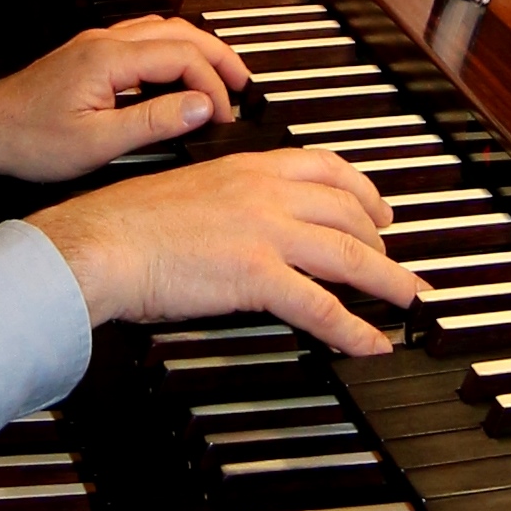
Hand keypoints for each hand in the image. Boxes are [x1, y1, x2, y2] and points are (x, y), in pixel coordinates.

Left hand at [0, 17, 248, 184]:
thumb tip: (200, 107)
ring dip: (196, 51)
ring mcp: (96, 44)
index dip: (211, 85)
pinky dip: (172, 52)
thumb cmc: (27, 139)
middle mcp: (104, 42)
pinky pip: (143, 40)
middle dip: (217, 57)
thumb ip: (154, 122)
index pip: (181, 57)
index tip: (223, 115)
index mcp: (109, 59)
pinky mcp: (89, 54)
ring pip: (162, 31)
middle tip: (243, 84)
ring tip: (220, 77)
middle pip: (179, 33)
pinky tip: (178, 73)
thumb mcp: (97, 143)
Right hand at [28, 146, 421, 354]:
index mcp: (248, 167)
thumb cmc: (127, 223)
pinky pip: (321, 305)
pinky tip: (370, 343)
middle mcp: (266, 192)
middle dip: (382, 240)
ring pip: (350, 255)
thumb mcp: (188, 189)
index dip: (364, 190)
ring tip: (408, 301)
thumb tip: (243, 219)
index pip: (326, 167)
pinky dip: (353, 328)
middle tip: (394, 263)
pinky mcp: (257, 274)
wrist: (102, 241)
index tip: (380, 208)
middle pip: (349, 212)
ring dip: (387, 282)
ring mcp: (266, 232)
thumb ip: (227, 197)